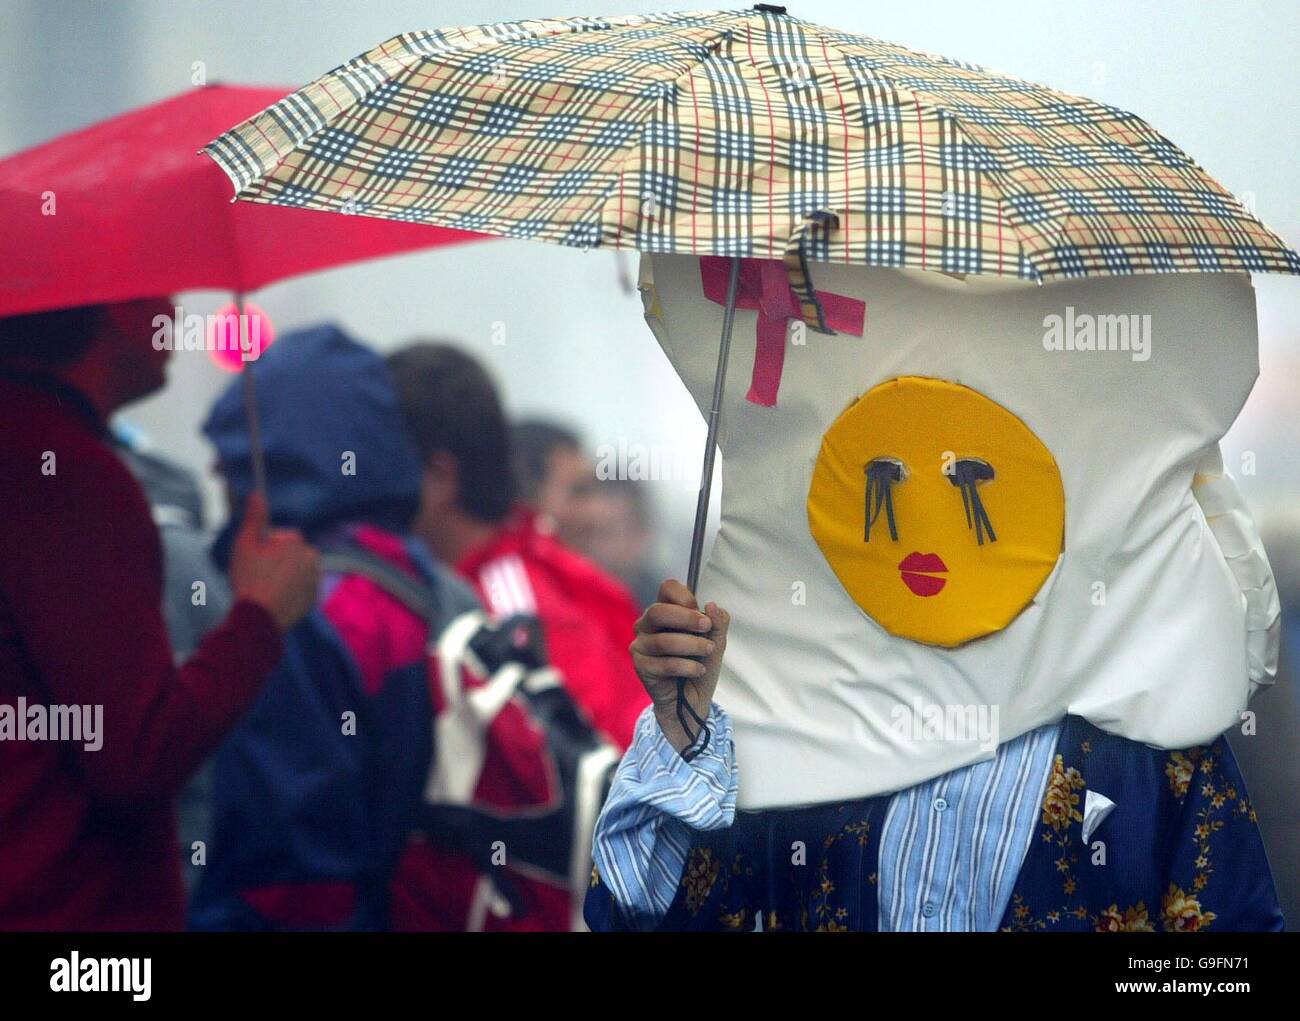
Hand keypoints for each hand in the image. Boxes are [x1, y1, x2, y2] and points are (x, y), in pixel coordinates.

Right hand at [228, 493, 319, 632]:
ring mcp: (314, 578)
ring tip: (267, 589)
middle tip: (259, 577)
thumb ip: (254, 517)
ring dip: (284, 576)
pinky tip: (276, 599)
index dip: (264, 549)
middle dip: (276, 561)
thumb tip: (257, 493)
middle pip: (289, 554)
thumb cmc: (250, 578)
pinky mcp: (314, 597)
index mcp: (296, 541)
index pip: (280, 538)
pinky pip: (300, 589)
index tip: (255, 561)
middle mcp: (311, 556)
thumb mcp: (245, 544)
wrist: (261, 617)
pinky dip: (291, 591)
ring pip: (295, 571)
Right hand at [630, 579, 729, 754]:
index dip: (685, 597)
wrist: (693, 700)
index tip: (703, 614)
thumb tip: (711, 606)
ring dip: (692, 646)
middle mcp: (647, 625)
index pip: (667, 588)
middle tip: (706, 628)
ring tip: (708, 652)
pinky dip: (686, 667)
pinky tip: (698, 670)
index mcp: (665, 611)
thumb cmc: (700, 665)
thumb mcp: (715, 641)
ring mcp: (641, 645)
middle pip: (657, 611)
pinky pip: (663, 664)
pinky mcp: (640, 666)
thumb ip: (717, 622)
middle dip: (686, 618)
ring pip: (662, 640)